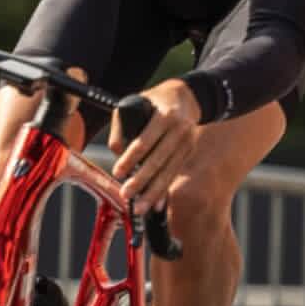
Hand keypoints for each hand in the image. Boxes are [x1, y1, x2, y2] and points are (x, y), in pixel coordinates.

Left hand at [109, 79, 201, 207]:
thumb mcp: (135, 103)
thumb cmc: (154, 102)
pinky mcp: (188, 152)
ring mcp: (187, 142)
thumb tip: (116, 152)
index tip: (118, 172)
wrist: (188, 97)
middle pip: (158, 160)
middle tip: (126, 194)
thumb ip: (122, 127)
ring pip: (168, 171)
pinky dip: (164, 190)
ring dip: (153, 192)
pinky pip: (173, 174)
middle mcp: (179, 130)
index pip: (145, 141)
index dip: (131, 159)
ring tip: (139, 207)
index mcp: (165, 115)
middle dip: (141, 180)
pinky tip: (156, 205)